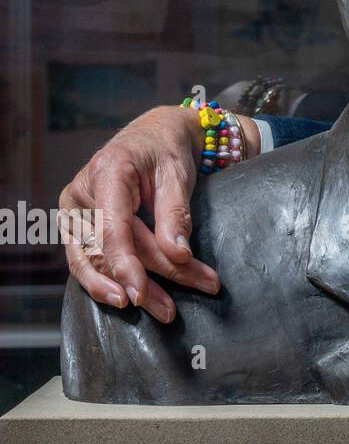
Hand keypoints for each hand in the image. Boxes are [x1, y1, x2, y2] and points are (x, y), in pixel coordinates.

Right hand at [59, 105, 256, 320]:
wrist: (154, 134)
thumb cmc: (166, 150)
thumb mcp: (178, 173)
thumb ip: (176, 213)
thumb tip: (179, 254)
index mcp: (106, 173)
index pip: (111, 229)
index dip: (126, 265)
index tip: (142, 294)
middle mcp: (81, 194)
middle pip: (110, 250)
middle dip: (148, 281)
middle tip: (176, 306)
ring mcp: (75, 211)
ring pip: (95, 262)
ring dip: (129, 289)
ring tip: (163, 309)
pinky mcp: (79, 225)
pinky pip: (89, 260)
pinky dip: (111, 281)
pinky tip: (132, 298)